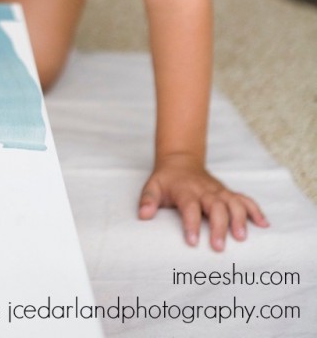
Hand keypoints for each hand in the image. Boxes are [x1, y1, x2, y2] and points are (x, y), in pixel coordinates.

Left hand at [138, 153, 268, 250]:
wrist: (181, 162)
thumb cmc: (166, 180)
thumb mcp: (153, 186)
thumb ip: (148, 200)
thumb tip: (143, 215)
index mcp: (186, 191)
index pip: (189, 206)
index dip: (191, 223)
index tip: (192, 241)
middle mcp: (205, 191)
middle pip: (215, 206)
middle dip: (219, 225)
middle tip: (219, 247)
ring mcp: (219, 191)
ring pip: (233, 202)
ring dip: (240, 218)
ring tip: (242, 237)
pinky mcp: (228, 193)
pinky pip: (244, 199)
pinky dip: (255, 210)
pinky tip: (264, 224)